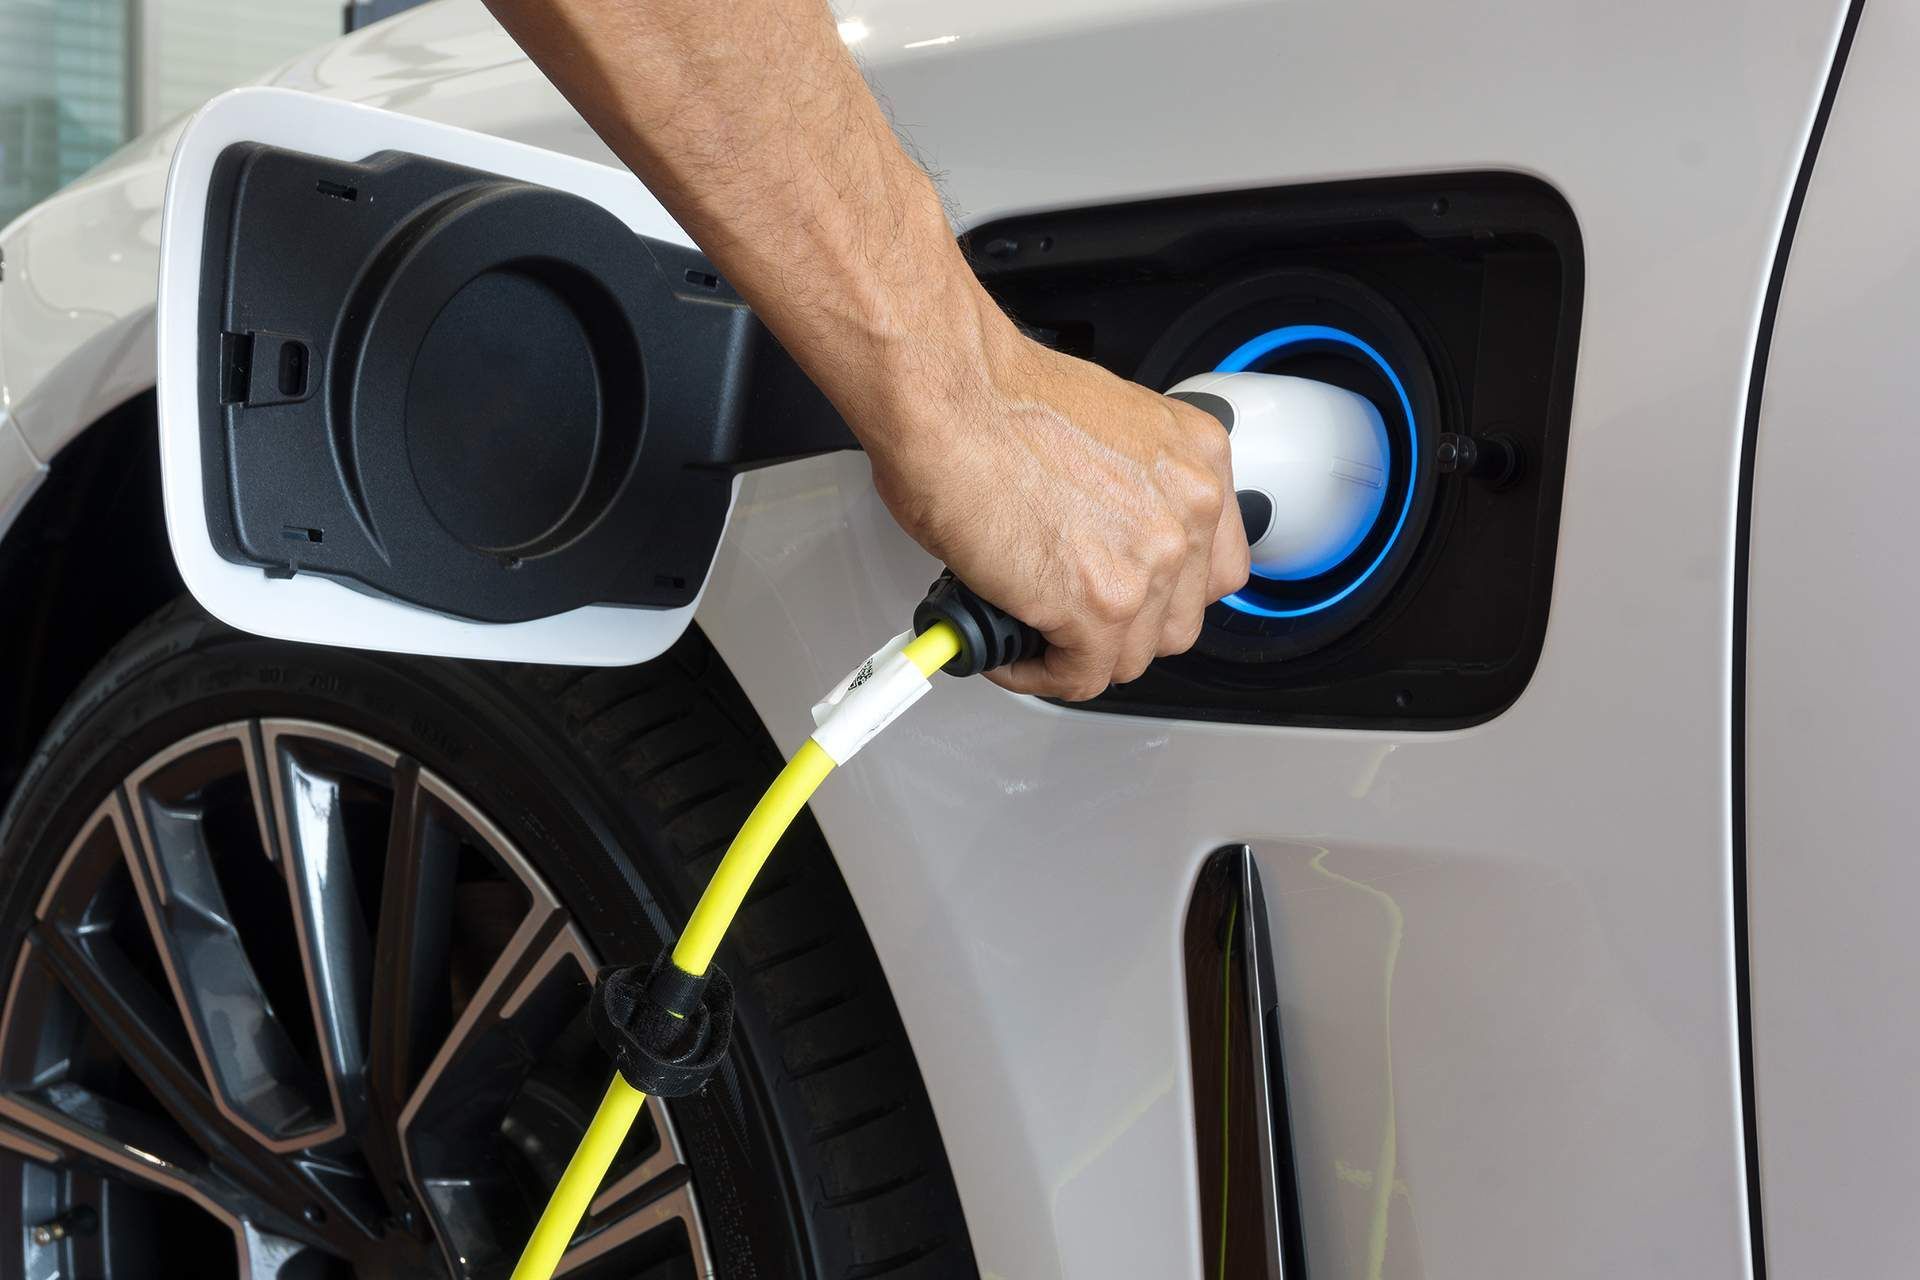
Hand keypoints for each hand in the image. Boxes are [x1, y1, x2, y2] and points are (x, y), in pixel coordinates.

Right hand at [859, 319, 1249, 699]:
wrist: (952, 395)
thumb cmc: (997, 398)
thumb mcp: (1104, 427)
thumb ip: (1127, 486)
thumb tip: (1102, 534)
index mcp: (1198, 459)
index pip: (1215, 563)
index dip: (1165, 592)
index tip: (1132, 595)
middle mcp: (1188, 510)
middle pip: (1179, 619)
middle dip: (1124, 629)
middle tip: (1074, 618)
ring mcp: (1150, 562)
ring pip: (1131, 656)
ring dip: (1080, 655)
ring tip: (1034, 635)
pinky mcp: (1098, 607)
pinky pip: (1079, 676)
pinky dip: (1039, 674)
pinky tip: (1009, 651)